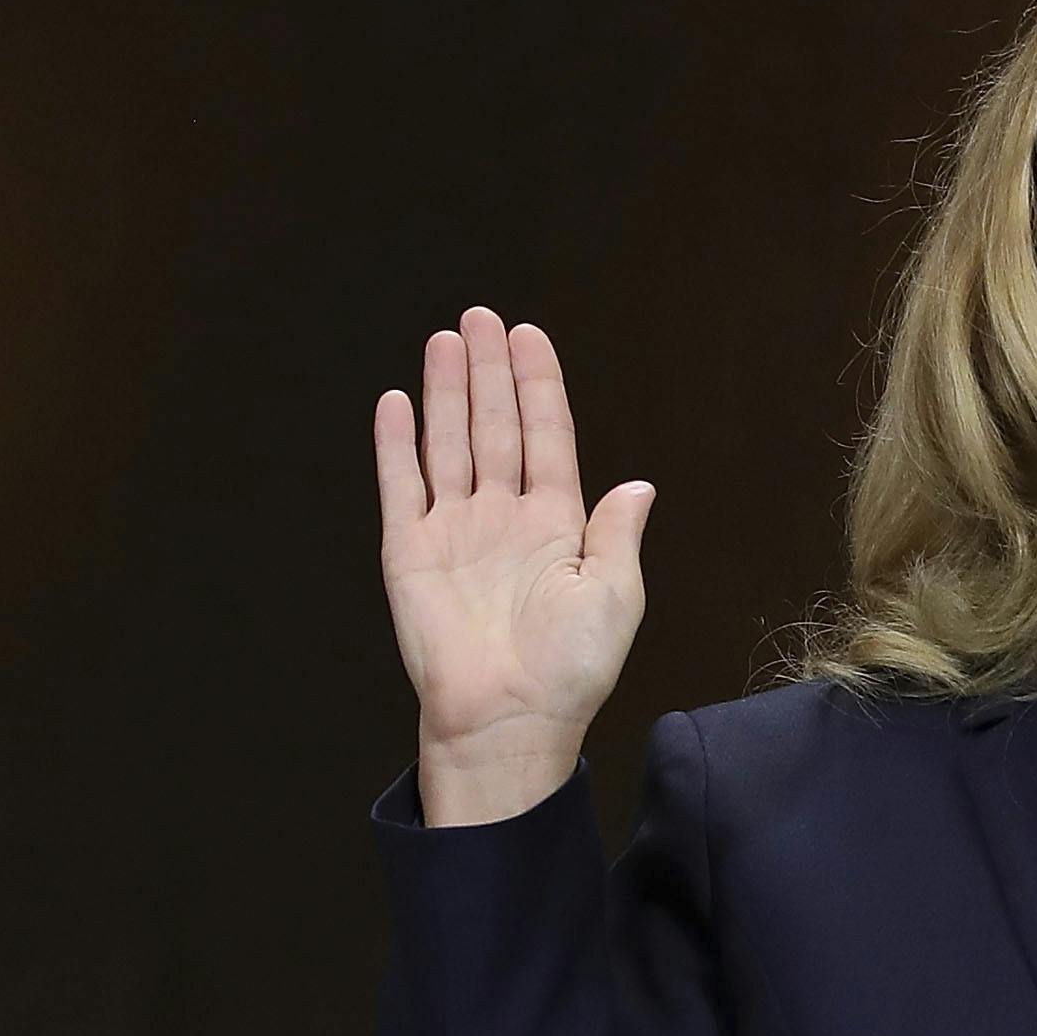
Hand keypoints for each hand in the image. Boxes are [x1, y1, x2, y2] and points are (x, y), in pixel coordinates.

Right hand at [373, 307, 655, 783]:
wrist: (508, 719)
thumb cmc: (569, 669)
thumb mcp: (615, 596)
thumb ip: (617, 534)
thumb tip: (639, 486)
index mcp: (557, 522)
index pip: (546, 435)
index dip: (538, 385)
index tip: (530, 336)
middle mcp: (503, 517)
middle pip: (495, 426)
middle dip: (489, 371)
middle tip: (480, 317)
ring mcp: (454, 530)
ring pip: (449, 443)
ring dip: (447, 392)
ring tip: (445, 341)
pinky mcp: (409, 552)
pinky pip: (401, 486)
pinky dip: (397, 445)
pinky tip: (397, 403)